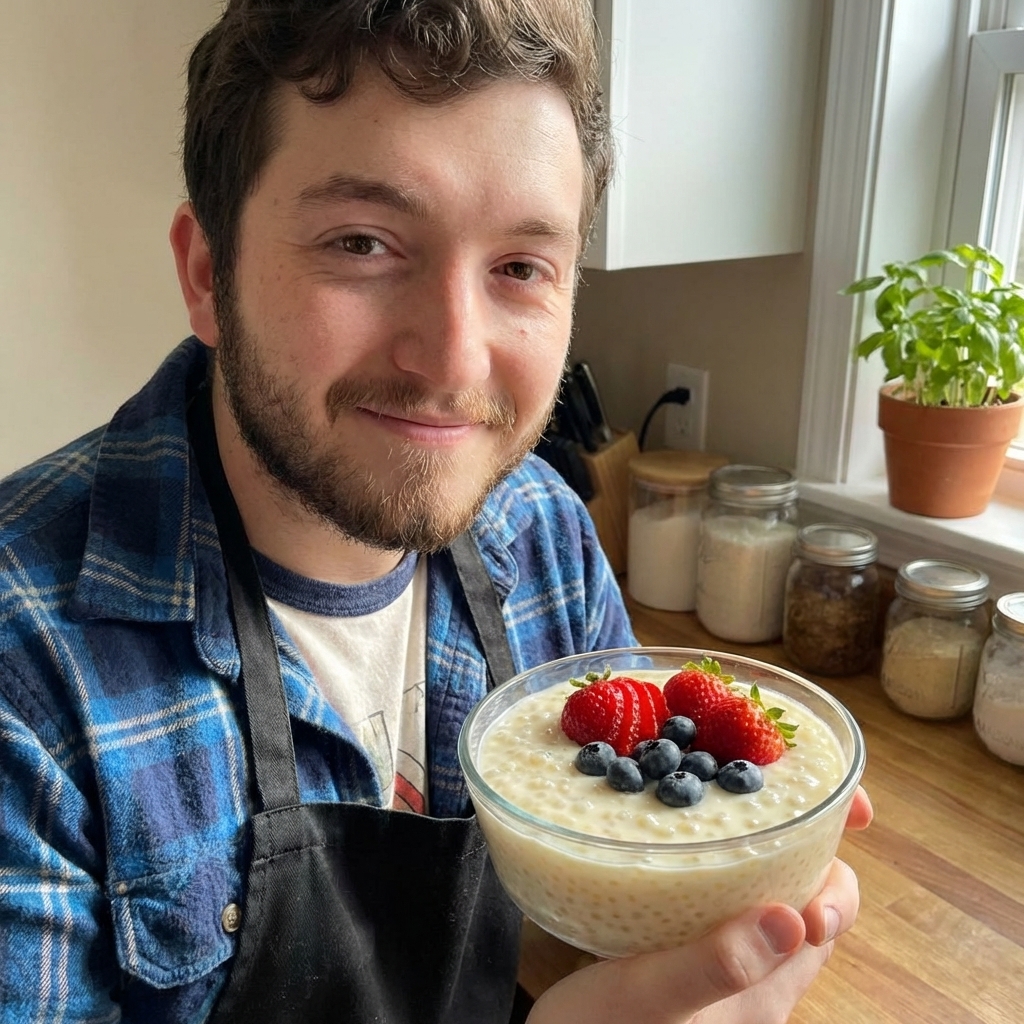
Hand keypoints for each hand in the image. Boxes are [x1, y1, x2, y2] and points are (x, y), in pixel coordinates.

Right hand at [527, 786, 872, 1023]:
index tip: (830, 809)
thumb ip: (720, 963)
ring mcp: (718, 984)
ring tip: (725, 808)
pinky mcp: (681, 975)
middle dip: (797, 846)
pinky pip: (717, 916)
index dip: (833, 862)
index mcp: (764, 991)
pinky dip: (715, 876)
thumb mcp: (651, 995)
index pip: (827, 913)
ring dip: (756, 858)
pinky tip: (678, 855)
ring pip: (756, 908)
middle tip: (766, 793)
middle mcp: (753, 989)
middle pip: (798, 903)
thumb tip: (793, 918)